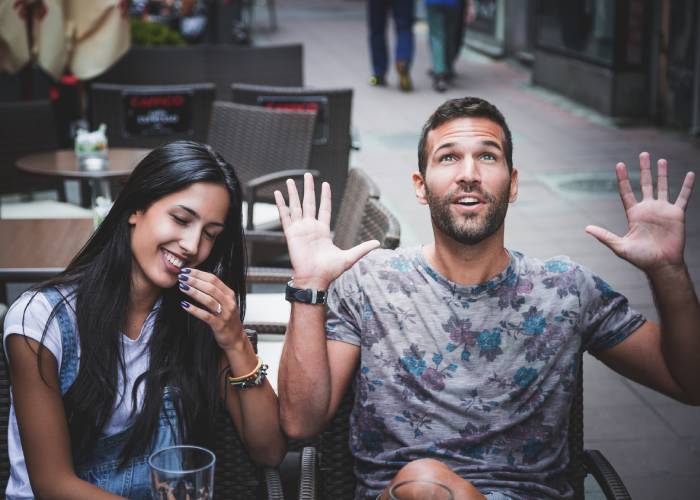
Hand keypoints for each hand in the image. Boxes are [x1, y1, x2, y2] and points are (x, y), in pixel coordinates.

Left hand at [177, 269, 245, 351]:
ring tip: (182, 287)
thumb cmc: (226, 318)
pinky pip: (205, 316)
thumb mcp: (225, 302)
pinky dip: (194, 309)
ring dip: (194, 292)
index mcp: (230, 294)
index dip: (199, 274)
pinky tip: (184, 305)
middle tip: (182, 276)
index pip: (214, 279)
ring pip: (208, 300)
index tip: (187, 270)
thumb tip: (197, 279)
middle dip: (195, 280)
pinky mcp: (219, 325)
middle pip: (211, 287)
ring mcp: (225, 314)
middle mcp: (229, 302)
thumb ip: (215, 292)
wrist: (235, 338)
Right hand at [274, 173, 379, 287]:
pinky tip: (278, 194)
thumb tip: (378, 243)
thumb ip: (363, 248)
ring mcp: (300, 229)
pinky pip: (285, 216)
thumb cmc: (330, 271)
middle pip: (309, 203)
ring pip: (296, 206)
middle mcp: (310, 227)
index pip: (324, 209)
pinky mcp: (291, 233)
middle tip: (307, 175)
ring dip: (293, 193)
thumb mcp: (350, 257)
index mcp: (323, 231)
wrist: (315, 279)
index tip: (325, 184)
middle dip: (309, 189)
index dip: (325, 196)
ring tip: (291, 180)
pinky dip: (281, 205)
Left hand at [586, 152, 694, 272]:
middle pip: (644, 184)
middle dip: (644, 169)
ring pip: (662, 186)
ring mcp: (662, 210)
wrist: (661, 265)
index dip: (623, 179)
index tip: (619, 164)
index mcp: (633, 214)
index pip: (626, 192)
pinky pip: (683, 196)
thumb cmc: (640, 258)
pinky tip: (690, 174)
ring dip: (662, 173)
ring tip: (660, 160)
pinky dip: (687, 185)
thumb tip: (586, 228)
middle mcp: (648, 209)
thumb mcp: (619, 246)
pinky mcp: (676, 214)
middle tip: (643, 154)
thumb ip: (604, 236)